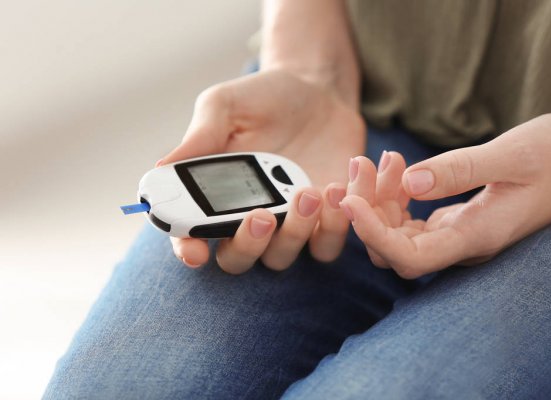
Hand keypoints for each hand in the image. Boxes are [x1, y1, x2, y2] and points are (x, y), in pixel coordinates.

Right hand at [160, 70, 364, 272]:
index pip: (191, 235)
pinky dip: (334, 226)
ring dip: (293, 233)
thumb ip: (200, 136)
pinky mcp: (325, 222)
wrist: (317, 91)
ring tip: (308, 193)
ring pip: (281, 257)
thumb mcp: (226, 105)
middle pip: (237, 259)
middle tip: (260, 215)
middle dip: (246, 245)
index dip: (188, 250)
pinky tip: (337, 188)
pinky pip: (328, 244)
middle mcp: (246, 218)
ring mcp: (287, 225)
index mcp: (213, 195)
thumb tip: (159, 168)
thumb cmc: (263, 98)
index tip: (195, 252)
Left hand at [340, 114, 550, 278]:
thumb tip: (410, 181)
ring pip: (397, 236)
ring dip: (377, 202)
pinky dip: (393, 197)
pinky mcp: (456, 221)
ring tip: (384, 159)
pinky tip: (398, 168)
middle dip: (366, 211)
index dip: (372, 235)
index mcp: (477, 236)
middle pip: (393, 249)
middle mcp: (462, 244)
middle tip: (364, 163)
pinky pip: (409, 221)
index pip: (410, 258)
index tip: (349, 201)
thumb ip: (461, 169)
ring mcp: (458, 235)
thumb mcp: (513, 154)